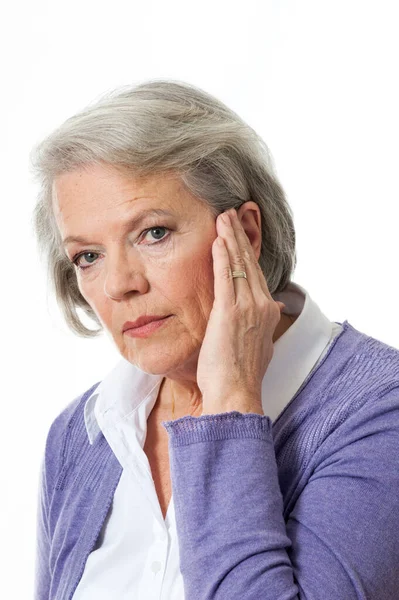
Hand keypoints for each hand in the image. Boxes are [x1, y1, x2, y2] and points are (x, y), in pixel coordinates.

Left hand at [197, 208, 285, 415]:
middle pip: (249, 263)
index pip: (256, 274)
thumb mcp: (259, 346)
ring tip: (224, 217)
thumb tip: (269, 314)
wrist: (237, 393)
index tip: (240, 234)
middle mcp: (261, 306)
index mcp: (267, 312)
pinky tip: (217, 240)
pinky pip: (225, 277)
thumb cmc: (241, 375)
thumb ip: (261, 325)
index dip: (247, 251)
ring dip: (230, 238)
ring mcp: (247, 308)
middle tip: (231, 214)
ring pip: (239, 265)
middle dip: (239, 236)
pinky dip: (221, 256)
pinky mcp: (229, 313)